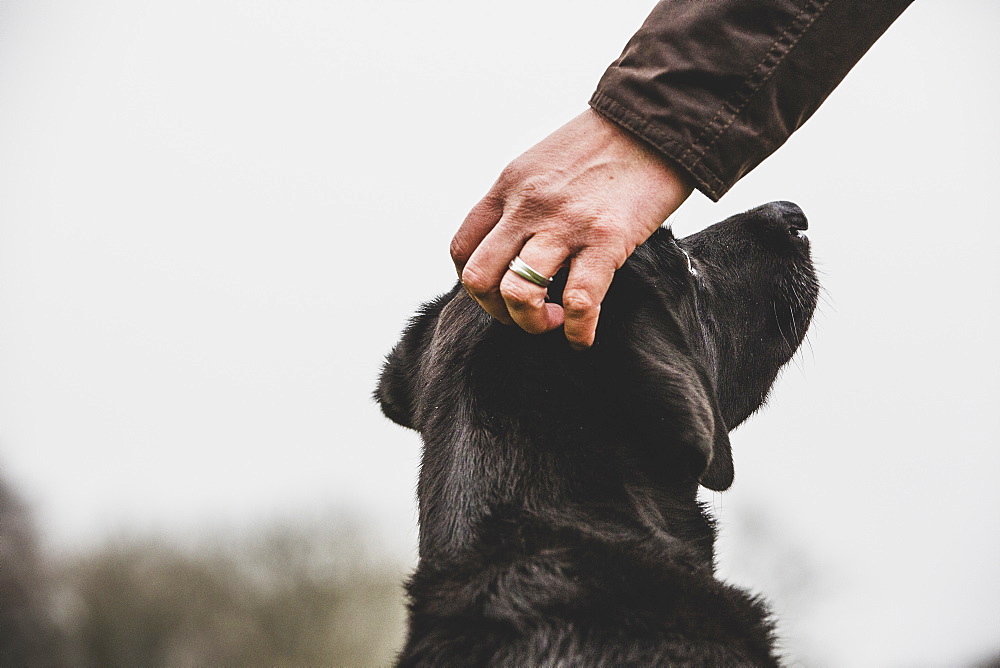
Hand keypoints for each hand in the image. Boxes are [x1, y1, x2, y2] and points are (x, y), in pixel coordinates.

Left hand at [450, 109, 693, 348]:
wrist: (659, 121)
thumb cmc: (607, 146)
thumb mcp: (544, 164)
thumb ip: (524, 202)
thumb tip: (518, 247)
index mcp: (508, 186)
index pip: (462, 249)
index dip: (476, 285)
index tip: (501, 294)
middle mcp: (527, 205)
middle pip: (478, 279)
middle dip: (496, 311)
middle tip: (524, 315)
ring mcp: (564, 222)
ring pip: (518, 294)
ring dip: (531, 323)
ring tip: (552, 322)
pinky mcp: (606, 237)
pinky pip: (578, 302)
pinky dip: (577, 332)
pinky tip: (582, 338)